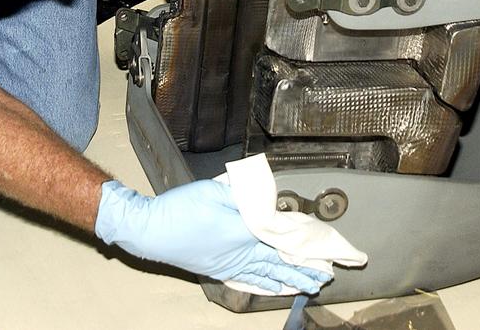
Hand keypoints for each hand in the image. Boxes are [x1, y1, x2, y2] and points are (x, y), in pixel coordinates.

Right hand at [95, 179, 331, 293]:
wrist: (152, 231)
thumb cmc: (181, 209)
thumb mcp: (215, 191)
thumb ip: (245, 193)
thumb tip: (267, 195)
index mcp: (246, 232)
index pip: (285, 242)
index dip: (307, 248)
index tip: (327, 253)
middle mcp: (242, 253)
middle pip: (281, 263)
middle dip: (306, 270)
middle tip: (326, 277)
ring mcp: (230, 264)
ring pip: (267, 274)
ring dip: (290, 280)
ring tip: (309, 287)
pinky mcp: (218, 269)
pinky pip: (249, 280)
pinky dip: (264, 285)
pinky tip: (273, 289)